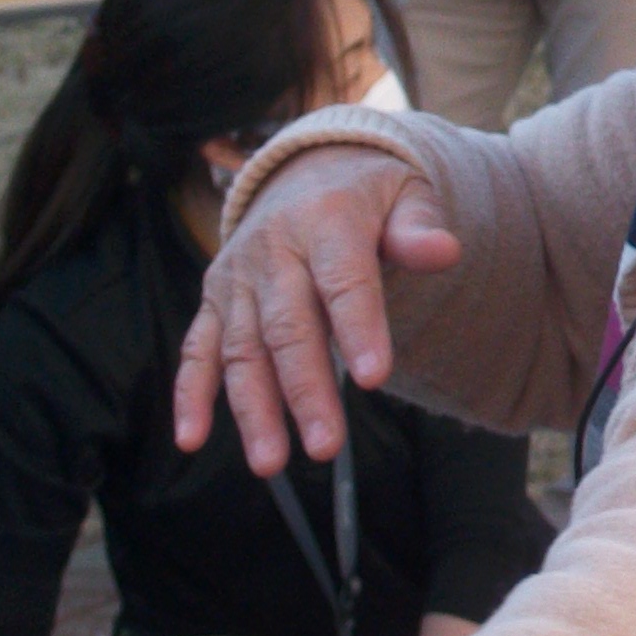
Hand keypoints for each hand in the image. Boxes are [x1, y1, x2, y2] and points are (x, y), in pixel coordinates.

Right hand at [175, 144, 461, 471]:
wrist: (305, 171)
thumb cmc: (367, 196)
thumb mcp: (405, 195)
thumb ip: (419, 228)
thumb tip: (445, 251)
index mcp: (326, 221)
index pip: (344, 281)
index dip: (358, 328)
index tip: (375, 380)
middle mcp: (273, 250)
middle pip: (288, 327)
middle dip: (305, 389)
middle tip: (327, 445)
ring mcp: (237, 279)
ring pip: (242, 349)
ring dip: (253, 408)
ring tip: (271, 464)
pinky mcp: (214, 301)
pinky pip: (197, 349)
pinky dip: (190, 394)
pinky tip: (191, 439)